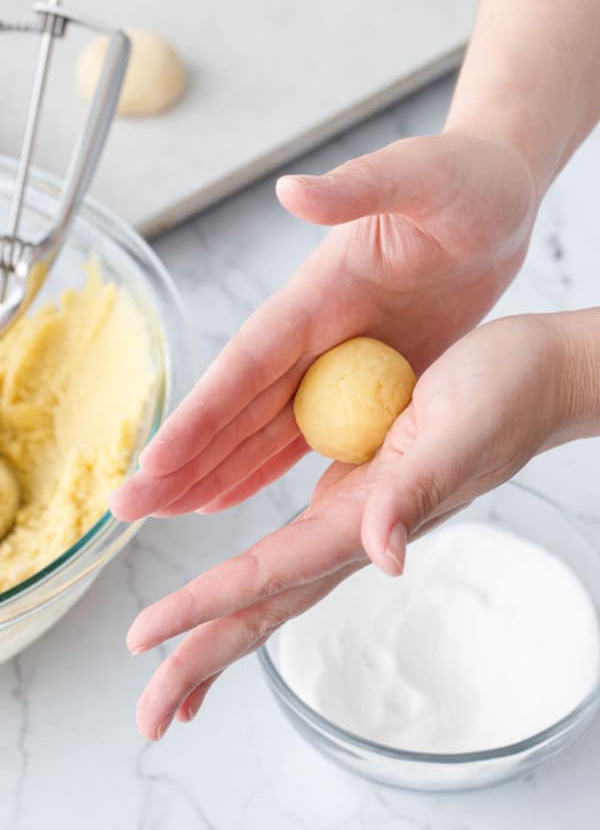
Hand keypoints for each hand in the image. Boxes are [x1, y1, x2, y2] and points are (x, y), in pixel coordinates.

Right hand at [110, 132, 535, 520]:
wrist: (499, 199)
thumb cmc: (463, 181)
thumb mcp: (416, 178)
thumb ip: (356, 188)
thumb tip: (289, 190)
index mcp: (317, 292)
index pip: (245, 363)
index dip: (200, 414)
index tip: (154, 463)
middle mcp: (312, 331)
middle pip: (237, 406)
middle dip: (186, 457)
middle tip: (130, 508)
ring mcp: (335, 358)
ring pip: (262, 428)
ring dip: (216, 470)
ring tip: (173, 512)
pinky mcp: (365, 377)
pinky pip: (309, 433)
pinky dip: (267, 465)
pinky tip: (237, 493)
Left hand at [127, 311, 576, 739]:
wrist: (536, 381)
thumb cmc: (505, 395)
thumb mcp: (459, 438)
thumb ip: (416, 498)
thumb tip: (385, 558)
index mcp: (365, 518)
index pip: (272, 574)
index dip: (208, 605)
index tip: (149, 637)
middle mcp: (354, 529)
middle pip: (267, 608)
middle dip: (205, 659)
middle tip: (150, 715)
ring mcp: (355, 516)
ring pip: (274, 587)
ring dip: (222, 634)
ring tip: (173, 679)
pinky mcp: (357, 493)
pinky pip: (289, 550)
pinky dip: (249, 583)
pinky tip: (232, 596)